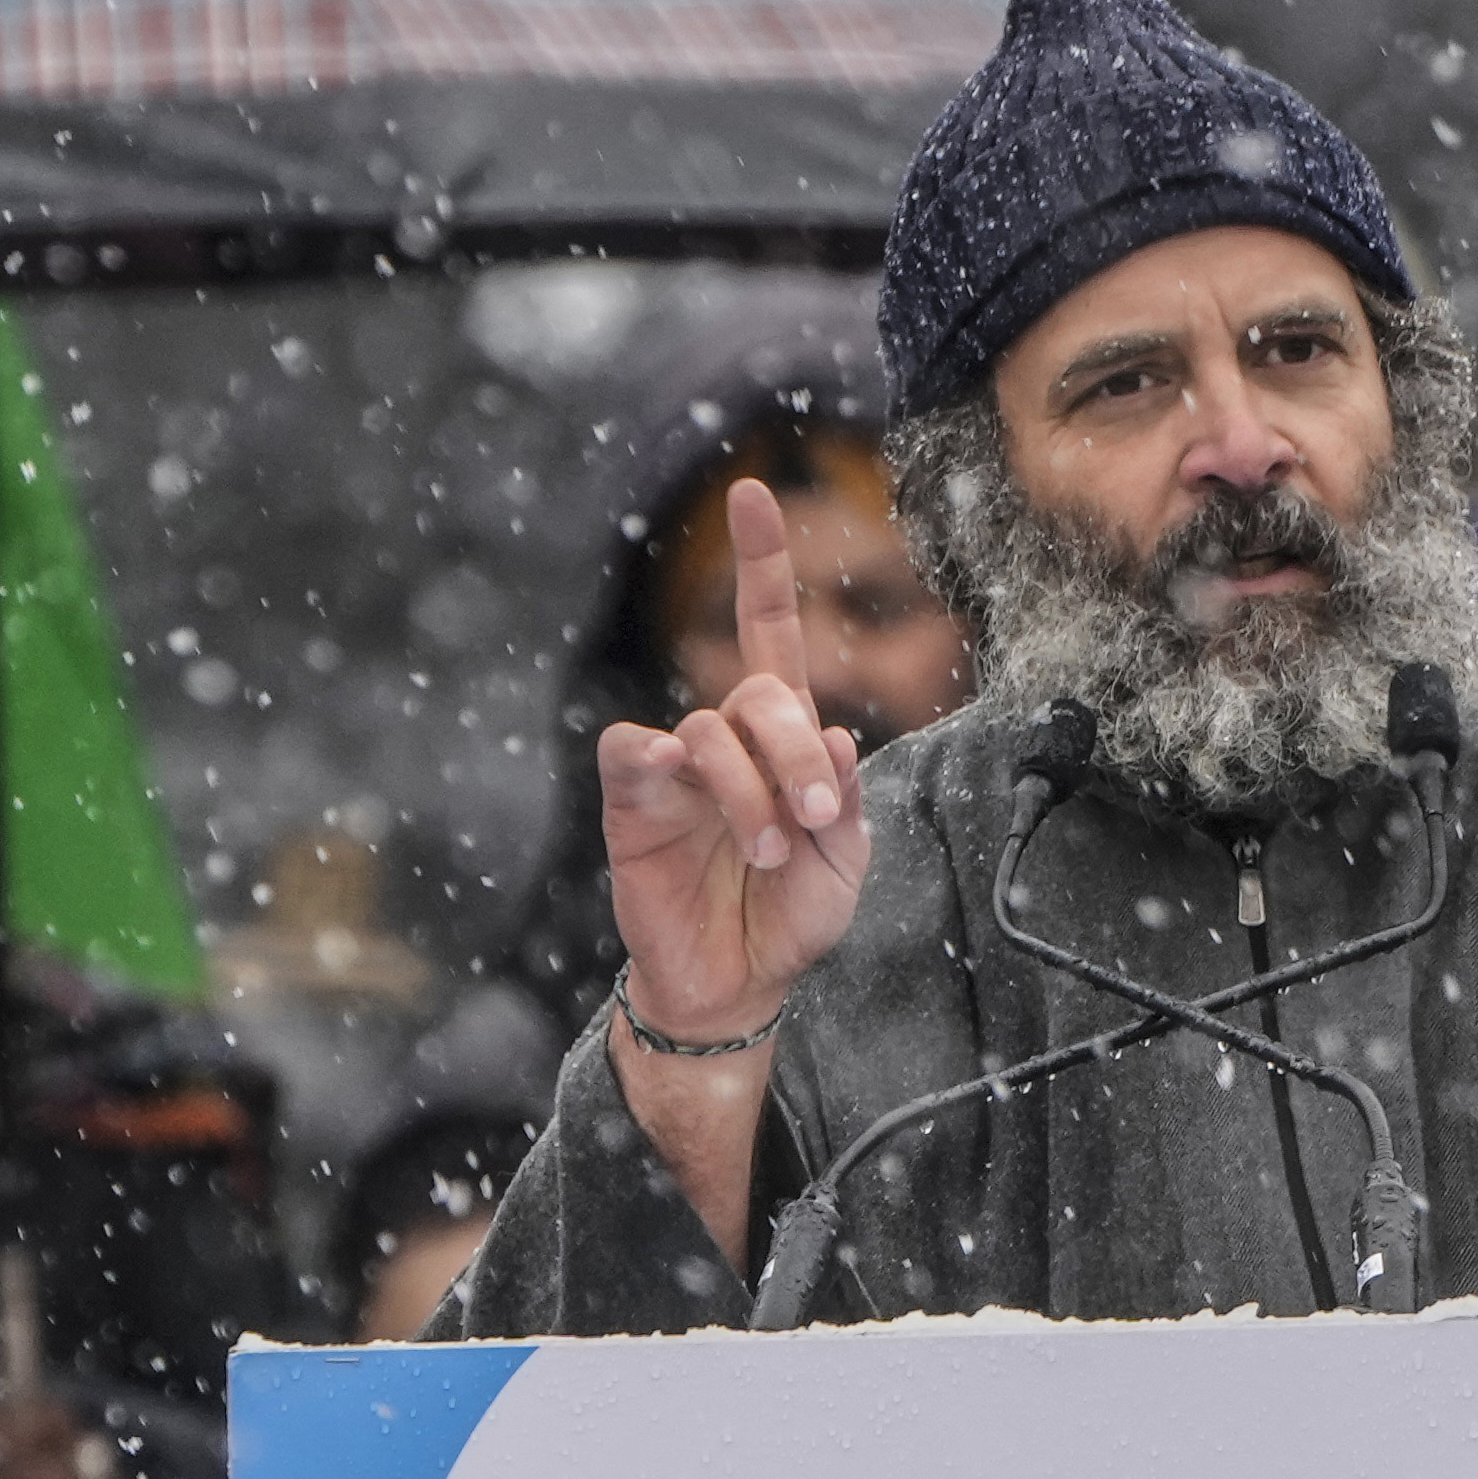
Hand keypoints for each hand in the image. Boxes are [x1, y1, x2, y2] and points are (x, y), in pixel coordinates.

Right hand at [603, 480, 865, 1252]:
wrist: (736, 987)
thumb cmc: (789, 919)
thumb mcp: (845, 867)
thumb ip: (845, 803)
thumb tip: (836, 737)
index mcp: (782, 739)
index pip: (771, 632)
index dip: (761, 562)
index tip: (752, 491)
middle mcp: (726, 738)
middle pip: (760, 692)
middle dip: (796, 753)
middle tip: (818, 824)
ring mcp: (675, 767)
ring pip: (709, 728)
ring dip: (753, 788)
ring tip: (773, 853)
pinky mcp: (632, 801)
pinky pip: (638, 751)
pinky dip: (681, 773)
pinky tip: (711, 818)